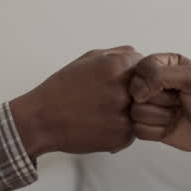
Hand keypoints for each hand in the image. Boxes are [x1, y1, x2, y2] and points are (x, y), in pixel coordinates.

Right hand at [10, 46, 140, 157]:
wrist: (42, 120)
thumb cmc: (62, 89)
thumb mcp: (86, 60)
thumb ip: (116, 54)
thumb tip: (138, 54)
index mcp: (115, 66)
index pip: (146, 65)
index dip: (134, 73)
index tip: (121, 80)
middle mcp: (123, 89)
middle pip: (147, 88)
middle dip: (134, 92)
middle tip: (112, 97)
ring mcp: (124, 114)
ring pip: (142, 110)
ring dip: (130, 111)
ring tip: (105, 111)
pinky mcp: (123, 136)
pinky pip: (133, 130)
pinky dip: (122, 128)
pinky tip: (102, 124)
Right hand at [129, 53, 190, 158]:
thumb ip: (161, 74)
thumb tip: (136, 90)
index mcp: (166, 65)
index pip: (142, 67)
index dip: (151, 79)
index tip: (172, 88)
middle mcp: (154, 84)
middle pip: (134, 90)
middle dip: (160, 99)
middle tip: (179, 101)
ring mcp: (150, 105)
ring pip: (135, 111)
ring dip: (160, 116)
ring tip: (178, 114)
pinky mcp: (148, 126)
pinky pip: (138, 129)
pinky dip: (157, 131)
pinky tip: (172, 127)